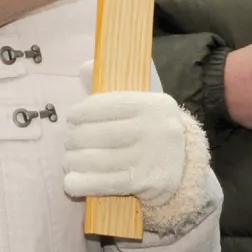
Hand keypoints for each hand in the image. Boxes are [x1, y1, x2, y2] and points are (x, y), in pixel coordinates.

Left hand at [62, 90, 186, 205]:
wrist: (183, 167)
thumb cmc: (151, 130)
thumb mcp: (141, 105)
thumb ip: (111, 87)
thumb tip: (85, 68)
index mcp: (155, 104)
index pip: (110, 104)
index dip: (84, 111)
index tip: (71, 117)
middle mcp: (157, 129)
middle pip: (102, 134)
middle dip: (76, 139)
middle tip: (68, 142)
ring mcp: (152, 158)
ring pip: (100, 159)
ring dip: (76, 161)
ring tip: (68, 160)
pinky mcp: (147, 183)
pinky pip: (107, 183)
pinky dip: (84, 183)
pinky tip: (71, 182)